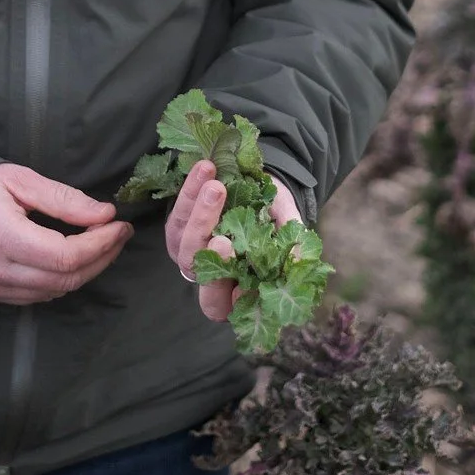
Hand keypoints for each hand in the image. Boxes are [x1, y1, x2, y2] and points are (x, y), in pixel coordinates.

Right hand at [0, 164, 132, 303]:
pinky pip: (37, 297)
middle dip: (101, 258)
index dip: (101, 244)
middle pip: (65, 280)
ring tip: (101, 245)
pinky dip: (62, 281)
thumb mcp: (19, 180)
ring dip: (86, 271)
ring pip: (54, 293)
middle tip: (119, 235)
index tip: (120, 225)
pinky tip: (73, 260)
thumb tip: (104, 215)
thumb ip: (63, 198)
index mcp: (2, 236)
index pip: (65, 256)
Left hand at [165, 163, 300, 322]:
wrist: (261, 187)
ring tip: (216, 187)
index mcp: (235, 288)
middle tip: (224, 238)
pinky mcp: (178, 229)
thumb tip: (297, 259)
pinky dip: (190, 191)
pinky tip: (206, 169)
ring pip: (183, 244)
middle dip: (210, 257)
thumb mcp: (287, 225)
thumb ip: (290, 242)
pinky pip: (177, 215)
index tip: (239, 281)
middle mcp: (207, 275)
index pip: (221, 304)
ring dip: (199, 216)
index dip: (224, 292)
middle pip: (199, 274)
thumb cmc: (276, 217)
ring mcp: (190, 251)